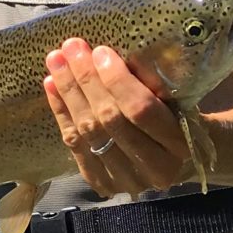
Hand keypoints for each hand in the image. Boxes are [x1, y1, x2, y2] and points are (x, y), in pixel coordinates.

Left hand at [43, 39, 193, 196]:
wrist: (180, 160)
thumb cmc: (180, 118)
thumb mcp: (178, 100)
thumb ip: (153, 84)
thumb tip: (109, 54)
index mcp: (180, 144)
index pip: (141, 110)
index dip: (117, 80)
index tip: (100, 51)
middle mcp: (155, 168)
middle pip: (110, 119)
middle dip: (86, 80)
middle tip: (71, 48)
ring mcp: (128, 179)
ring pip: (89, 132)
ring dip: (69, 93)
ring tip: (56, 62)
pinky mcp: (104, 183)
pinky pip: (75, 146)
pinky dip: (61, 113)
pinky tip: (51, 86)